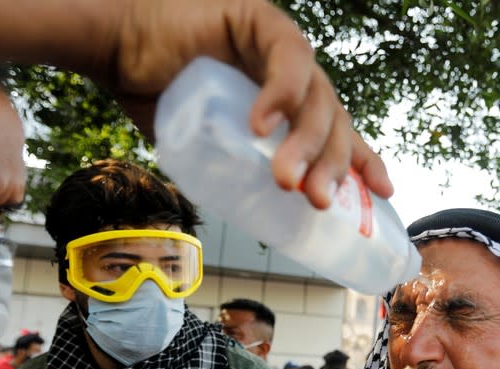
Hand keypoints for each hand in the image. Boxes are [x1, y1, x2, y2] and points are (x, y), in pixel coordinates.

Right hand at [99, 0, 392, 207]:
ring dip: (307, 142)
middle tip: (316, 203)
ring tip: (287, 181)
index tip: (382, 192)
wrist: (117, 49)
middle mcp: (293, 75)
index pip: (338, 132)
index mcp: (289, 103)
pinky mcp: (259, 21)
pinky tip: (263, 125)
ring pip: (317, 96)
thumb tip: (250, 216)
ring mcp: (280, 46)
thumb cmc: (157, 97)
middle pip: (333, 121)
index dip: (363, 160)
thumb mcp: (208, 145)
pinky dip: (279, 93)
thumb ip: (233, 169)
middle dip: (332, 165)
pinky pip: (286, 59)